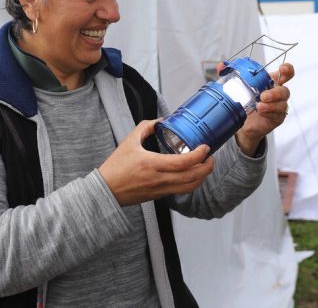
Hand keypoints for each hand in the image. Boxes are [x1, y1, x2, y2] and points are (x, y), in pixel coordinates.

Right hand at [98, 119, 214, 205]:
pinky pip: (181, 191)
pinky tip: (192, 175)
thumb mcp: (129, 141)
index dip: (199, 155)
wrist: (107, 190)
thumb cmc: (116, 166)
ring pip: (189, 187)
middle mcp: (158, 178)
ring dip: (202, 177)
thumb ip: (145, 127)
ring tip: (205, 166)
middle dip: (207, 167)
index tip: (205, 147)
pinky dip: (192, 183)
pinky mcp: (159, 196)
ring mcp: (160, 189)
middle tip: (210, 157)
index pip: (183, 162)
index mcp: (151, 163)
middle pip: (192, 177)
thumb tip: (161, 121)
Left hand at [230, 62, 294, 156]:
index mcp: (271, 81)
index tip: (282, 69)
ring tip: (259, 106)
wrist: (244, 122)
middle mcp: (277, 93)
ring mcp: (279, 105)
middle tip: (263, 95)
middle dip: (275, 92)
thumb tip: (221, 65)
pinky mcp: (277, 117)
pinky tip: (261, 112)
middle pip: (285, 90)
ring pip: (282, 103)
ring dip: (271, 105)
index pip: (285, 73)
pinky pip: (278, 114)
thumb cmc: (245, 101)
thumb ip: (231, 75)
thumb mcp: (238, 87)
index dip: (287, 70)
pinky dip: (269, 112)